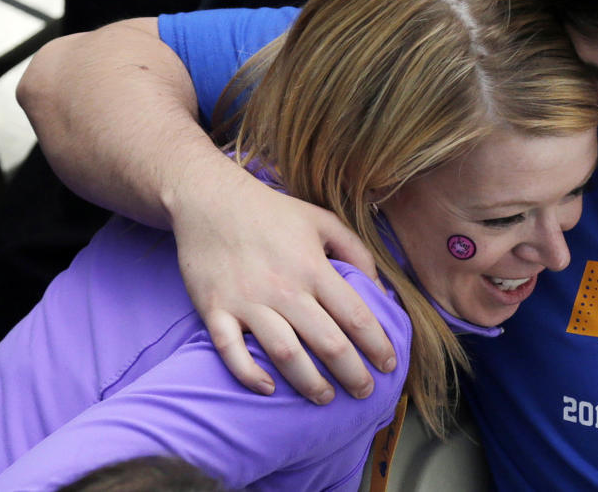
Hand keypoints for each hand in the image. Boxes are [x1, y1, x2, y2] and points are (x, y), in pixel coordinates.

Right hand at [171, 158, 395, 403]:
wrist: (208, 199)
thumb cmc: (272, 212)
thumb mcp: (323, 221)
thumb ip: (357, 252)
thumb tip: (380, 290)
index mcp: (314, 267)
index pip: (356, 316)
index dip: (378, 345)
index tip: (389, 364)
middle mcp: (284, 288)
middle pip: (328, 344)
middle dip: (353, 375)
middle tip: (366, 392)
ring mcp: (247, 302)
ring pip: (286, 355)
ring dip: (310, 383)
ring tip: (325, 397)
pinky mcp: (214, 310)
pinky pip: (232, 352)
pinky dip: (250, 375)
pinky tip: (269, 389)